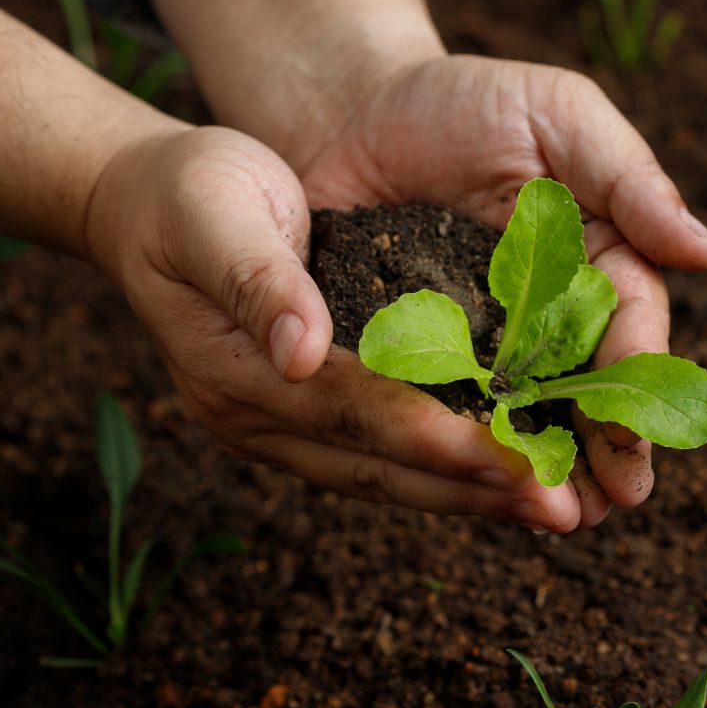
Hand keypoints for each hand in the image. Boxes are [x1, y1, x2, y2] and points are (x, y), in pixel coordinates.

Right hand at [87, 126, 581, 531]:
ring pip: (386, 475)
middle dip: (472, 490)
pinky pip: (382, 452)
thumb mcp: (210, 216)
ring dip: (468, 494)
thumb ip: (254, 280)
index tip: (514, 460)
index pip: (353, 415)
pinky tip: (503, 469)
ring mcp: (283, 422)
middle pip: (379, 468)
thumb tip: (302, 353)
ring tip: (550, 507)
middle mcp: (262, 416)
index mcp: (239, 373)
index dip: (435, 439)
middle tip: (561, 510)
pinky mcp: (307, 410)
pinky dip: (444, 465)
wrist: (145, 206)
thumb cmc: (184, 197)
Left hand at [291, 56, 706, 526]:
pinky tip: (487, 491)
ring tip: (563, 519)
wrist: (348, 110)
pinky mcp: (427, 354)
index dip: (637, 377)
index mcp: (599, 252)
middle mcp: (552, 305)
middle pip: (591, 384)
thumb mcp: (558, 116)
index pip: (632, 321)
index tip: (637, 432)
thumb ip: (630, 179)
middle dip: (607, 445)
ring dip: (552, 465)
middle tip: (612, 502)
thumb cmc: (462, 100)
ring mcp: (490, 336)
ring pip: (533, 411)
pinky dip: (478, 449)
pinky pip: (458, 408)